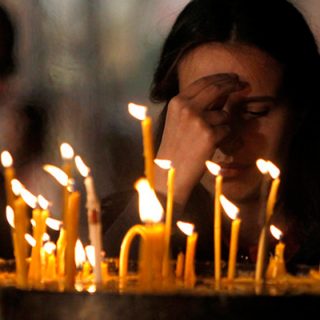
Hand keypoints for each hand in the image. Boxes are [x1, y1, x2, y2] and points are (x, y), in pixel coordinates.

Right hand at [155, 73, 248, 205]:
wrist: (170, 171)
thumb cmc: (175, 147)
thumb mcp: (179, 121)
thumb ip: (197, 105)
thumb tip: (223, 93)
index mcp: (177, 102)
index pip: (203, 82)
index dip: (221, 78)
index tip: (233, 78)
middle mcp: (186, 107)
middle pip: (217, 88)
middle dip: (233, 85)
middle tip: (244, 85)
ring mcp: (198, 120)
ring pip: (224, 114)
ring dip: (223, 125)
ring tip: (208, 138)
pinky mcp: (209, 135)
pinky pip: (226, 130)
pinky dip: (223, 139)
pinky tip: (208, 148)